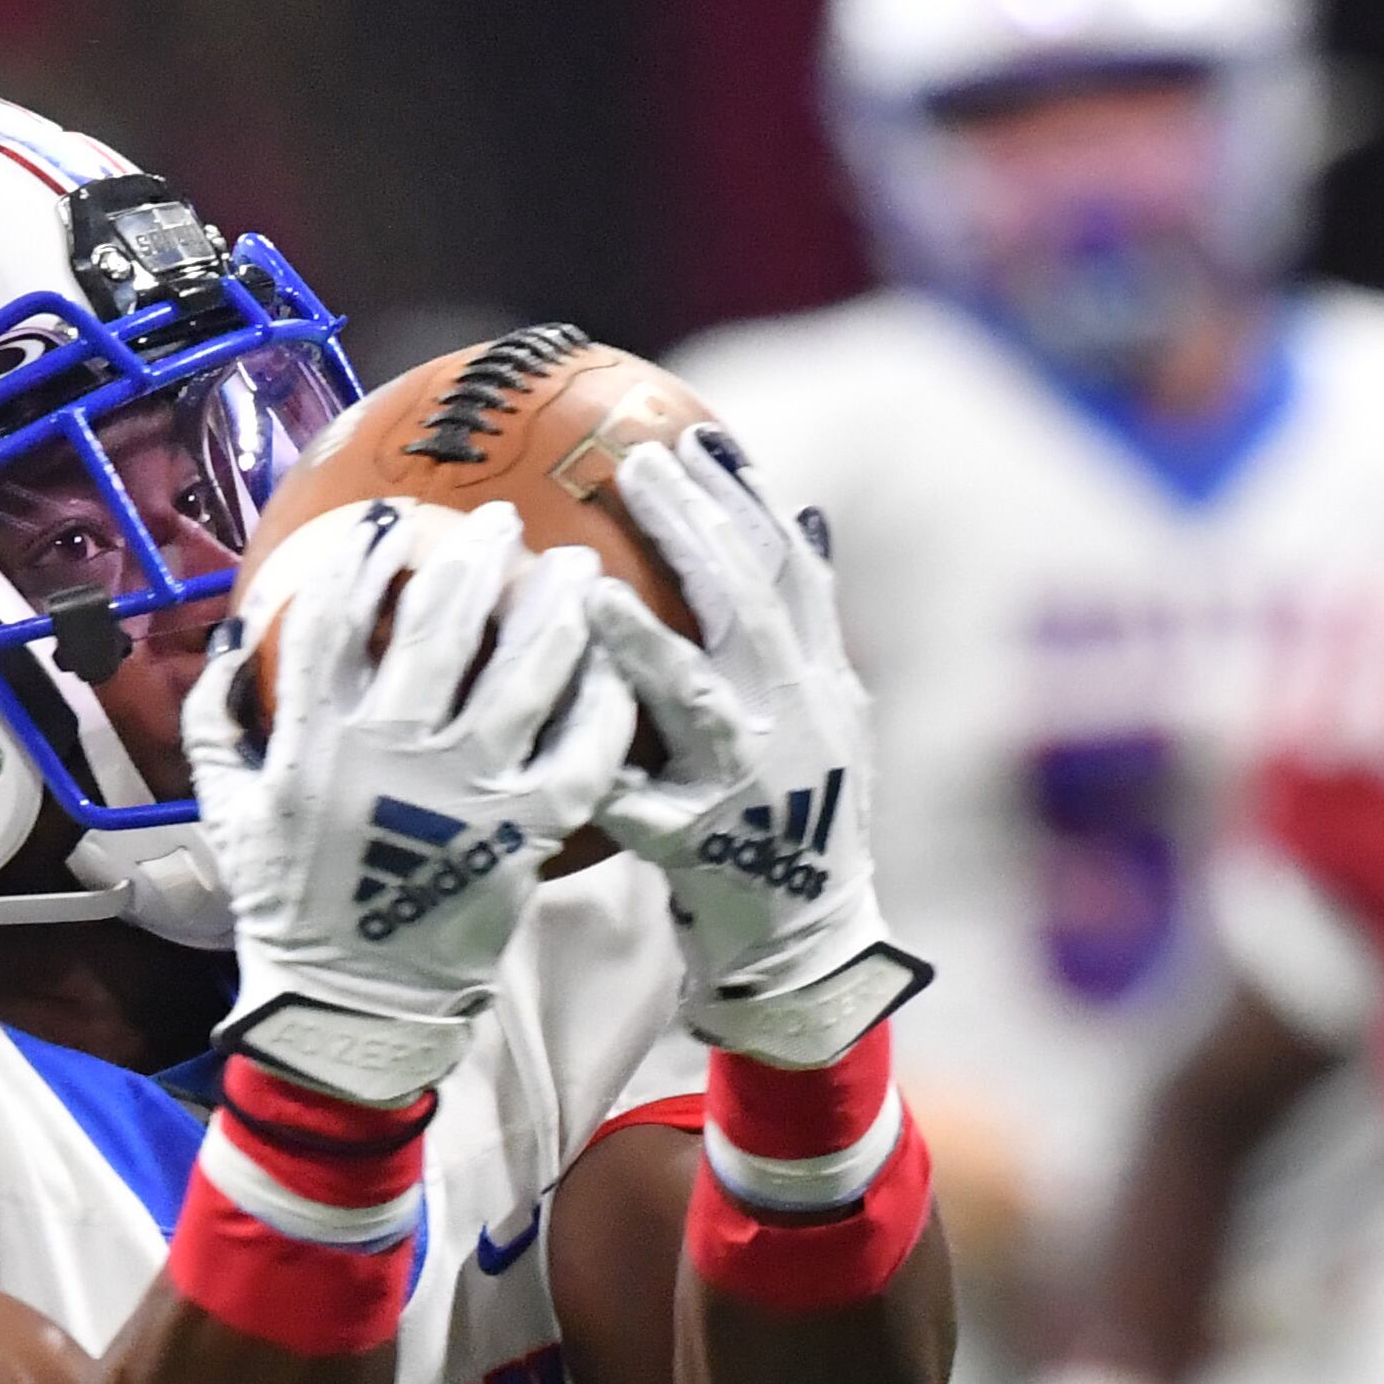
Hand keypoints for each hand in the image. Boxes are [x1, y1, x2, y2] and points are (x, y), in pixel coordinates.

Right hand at [186, 499, 635, 1104]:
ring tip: (572, 568)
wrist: (354, 1003)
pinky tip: (613, 665)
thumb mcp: (227, 809)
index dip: (366, 556)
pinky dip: (603, 703)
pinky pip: (582, 753)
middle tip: (497, 521)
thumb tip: (232, 633)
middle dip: (474, 555)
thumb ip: (215, 717)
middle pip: (445, 624)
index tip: (391, 521)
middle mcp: (395, 754)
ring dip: (553, 605)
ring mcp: (467, 792)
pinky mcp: (525, 833)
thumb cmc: (289, 902)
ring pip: (527, 672)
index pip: (339, 619)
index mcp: (317, 742)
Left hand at [587, 430, 927, 1066]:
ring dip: (643, 642)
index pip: (789, 570)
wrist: (808, 943)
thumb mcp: (829, 714)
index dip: (747, 502)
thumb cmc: (797, 815)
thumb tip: (811, 513)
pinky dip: (601, 766)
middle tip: (636, 465)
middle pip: (747, 606)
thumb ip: (812, 624)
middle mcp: (795, 721)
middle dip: (696, 531)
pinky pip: (640, 802)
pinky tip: (554, 728)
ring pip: (695, 700)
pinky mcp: (704, 849)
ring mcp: (750, 785)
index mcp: (821, 681)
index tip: (700, 440)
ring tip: (589, 591)